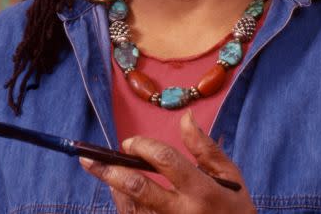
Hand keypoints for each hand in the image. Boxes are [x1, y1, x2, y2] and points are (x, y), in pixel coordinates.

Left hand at [80, 111, 255, 213]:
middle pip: (138, 188)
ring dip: (113, 188)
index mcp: (202, 190)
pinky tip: (119, 193)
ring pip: (131, 207)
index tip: (130, 143)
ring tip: (103, 173)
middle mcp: (182, 212)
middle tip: (87, 158)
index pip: (165, 161)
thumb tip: (185, 117)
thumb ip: (205, 147)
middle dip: (108, 171)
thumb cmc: (234, 209)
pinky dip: (123, 204)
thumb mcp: (229, 175)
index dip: (144, 146)